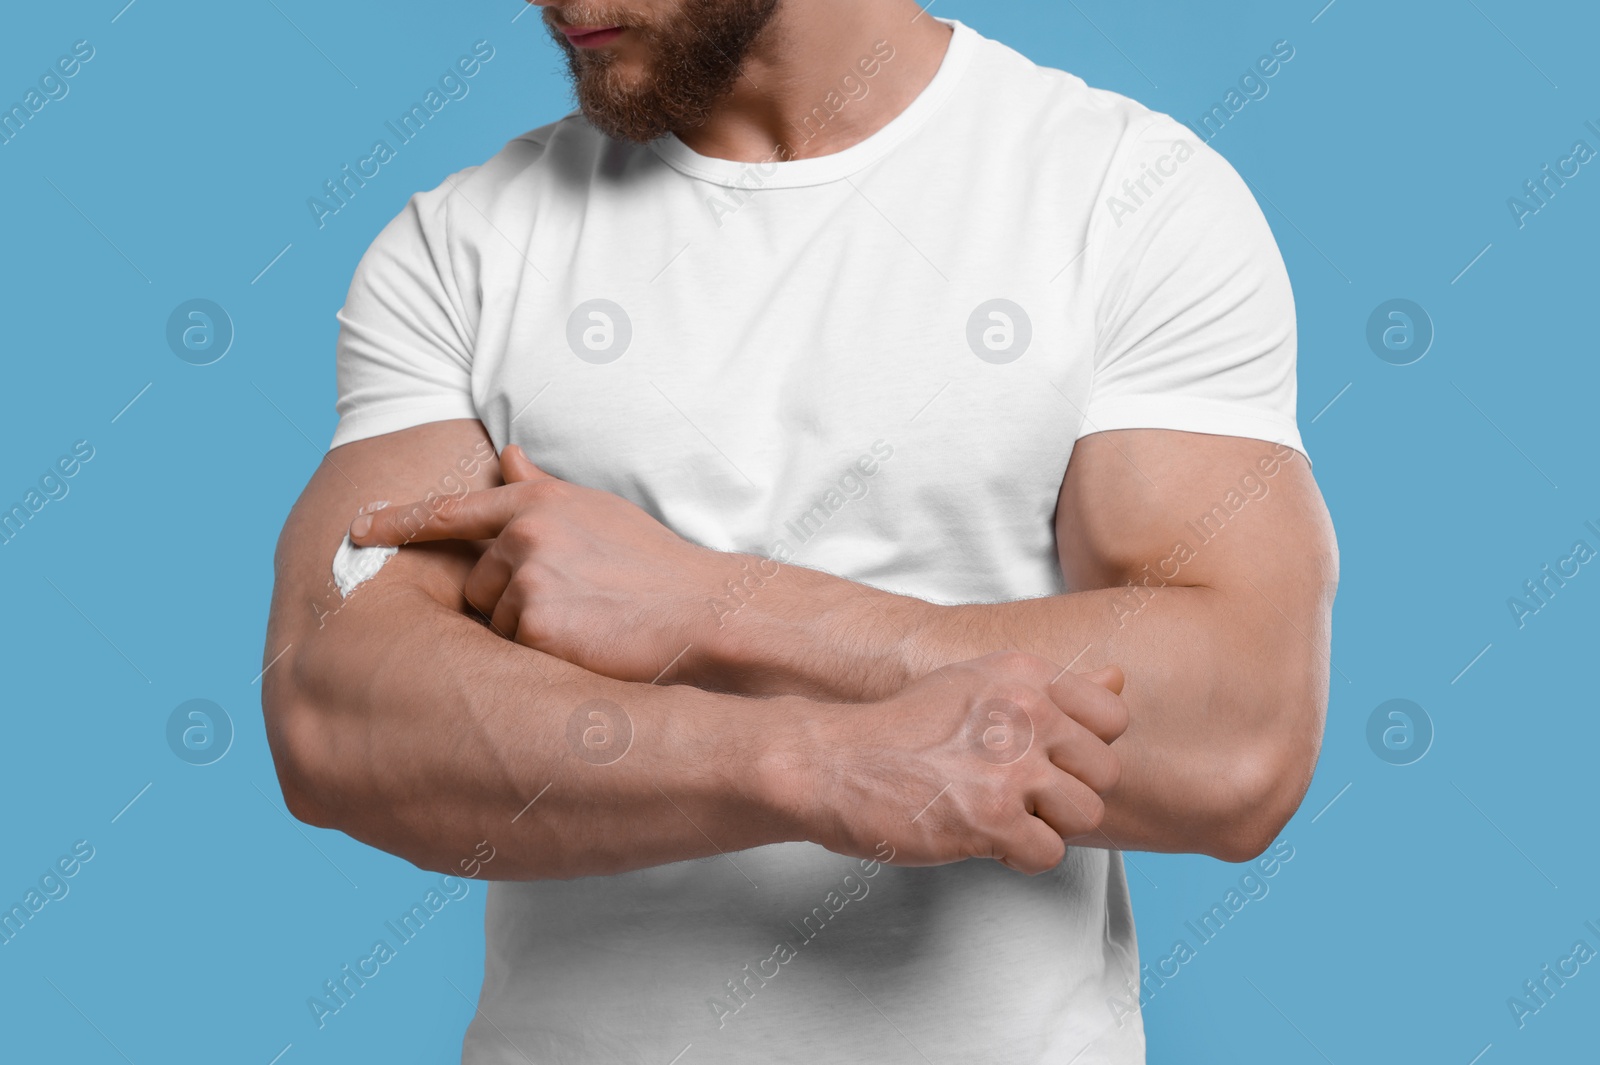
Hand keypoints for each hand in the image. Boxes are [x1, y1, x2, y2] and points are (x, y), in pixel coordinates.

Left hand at [348, 445, 736, 682]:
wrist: (702, 612)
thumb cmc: (657, 568)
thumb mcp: (598, 512)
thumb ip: (542, 490)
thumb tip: (509, 457)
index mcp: (537, 502)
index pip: (451, 511)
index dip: (397, 521)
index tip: (356, 529)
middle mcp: (525, 533)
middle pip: (477, 586)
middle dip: (511, 604)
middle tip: (577, 606)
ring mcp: (529, 576)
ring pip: (493, 624)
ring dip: (527, 633)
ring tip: (587, 624)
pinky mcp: (536, 623)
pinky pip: (512, 653)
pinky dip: (542, 659)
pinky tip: (587, 646)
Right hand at [802, 651, 1127, 874]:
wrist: (829, 762)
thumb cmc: (900, 729)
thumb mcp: (979, 683)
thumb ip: (1054, 687)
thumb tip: (1119, 677)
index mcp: (1024, 674)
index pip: (1113, 716)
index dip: (1083, 748)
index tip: (1044, 756)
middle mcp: (1024, 713)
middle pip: (1106, 771)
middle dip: (1067, 791)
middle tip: (1017, 793)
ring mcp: (1009, 767)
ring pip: (1085, 814)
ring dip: (1046, 825)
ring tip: (999, 815)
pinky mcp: (990, 819)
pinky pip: (1050, 854)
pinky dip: (1019, 857)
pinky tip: (981, 838)